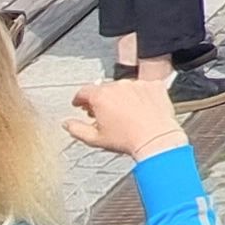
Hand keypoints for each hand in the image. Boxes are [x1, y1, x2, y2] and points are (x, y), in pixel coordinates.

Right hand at [66, 73, 187, 157]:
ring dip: (122, 97)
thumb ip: (76, 129)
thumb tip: (67, 124)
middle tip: (103, 114)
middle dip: (101, 100)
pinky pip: (144, 88)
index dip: (80, 99)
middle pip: (104, 89)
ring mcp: (138, 84)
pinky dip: (141, 96)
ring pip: (124, 88)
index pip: (84, 91)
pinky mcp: (154, 86)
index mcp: (101, 96)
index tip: (80, 104)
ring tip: (125, 114)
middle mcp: (119, 85)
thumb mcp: (95, 139)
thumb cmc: (127, 140)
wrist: (157, 139)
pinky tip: (142, 109)